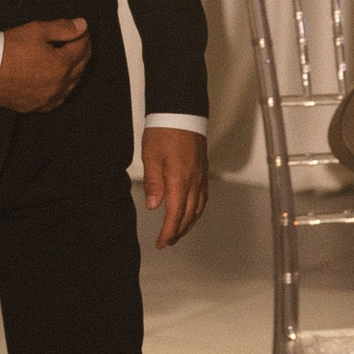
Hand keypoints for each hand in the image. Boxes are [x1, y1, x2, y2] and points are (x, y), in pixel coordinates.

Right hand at [0, 18, 90, 112]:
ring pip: (72, 84)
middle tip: (78, 40)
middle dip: (82, 51)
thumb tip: (82, 26)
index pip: (82, 48)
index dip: (83, 36)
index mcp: (62, 66)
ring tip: (70, 57)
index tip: (81, 29)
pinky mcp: (38, 106)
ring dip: (75, 69)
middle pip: (81, 66)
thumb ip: (63, 28)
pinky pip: (59, 98)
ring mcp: (49, 99)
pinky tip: (59, 79)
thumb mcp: (37, 30)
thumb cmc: (9, 49)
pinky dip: (63, 87)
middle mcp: (60, 86)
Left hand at [143, 127, 207, 248]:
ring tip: (178, 232)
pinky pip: (203, 196)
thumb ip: (153, 183)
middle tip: (167, 242)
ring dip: (189, 223)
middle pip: (189, 214)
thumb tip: (153, 205)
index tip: (162, 242)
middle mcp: (194, 180)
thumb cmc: (165, 130)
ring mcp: (201, 175)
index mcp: (180, 179)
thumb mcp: (151, 156)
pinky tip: (191, 211)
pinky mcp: (203, 170)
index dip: (169, 232)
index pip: (175, 214)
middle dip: (178, 231)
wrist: (181, 111)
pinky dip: (197, 209)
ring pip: (198, 207)